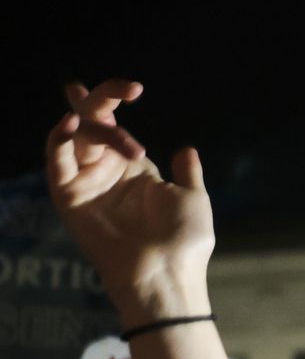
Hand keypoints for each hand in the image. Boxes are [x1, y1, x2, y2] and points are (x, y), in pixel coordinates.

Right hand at [44, 80, 213, 320]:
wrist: (167, 270)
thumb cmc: (184, 241)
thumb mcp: (192, 198)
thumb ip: (187, 173)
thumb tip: (186, 149)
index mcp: (134, 168)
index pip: (113, 126)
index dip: (113, 100)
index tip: (135, 87)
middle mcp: (106, 172)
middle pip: (91, 124)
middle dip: (101, 100)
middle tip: (127, 89)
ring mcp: (86, 183)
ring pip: (75, 137)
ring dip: (90, 120)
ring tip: (107, 112)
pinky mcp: (69, 197)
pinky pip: (56, 163)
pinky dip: (59, 140)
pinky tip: (71, 123)